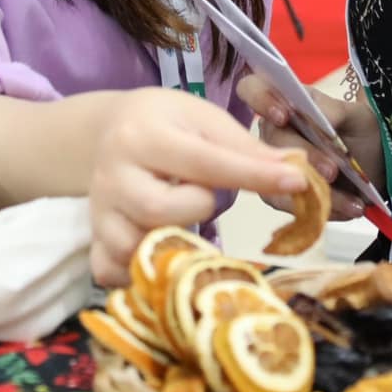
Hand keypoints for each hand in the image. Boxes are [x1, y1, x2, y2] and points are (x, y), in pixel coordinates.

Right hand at [87, 88, 306, 286]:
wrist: (106, 129)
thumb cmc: (164, 122)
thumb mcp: (201, 118)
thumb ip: (245, 147)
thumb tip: (296, 170)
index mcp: (142, 135)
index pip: (205, 162)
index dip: (254, 174)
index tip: (296, 182)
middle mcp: (113, 174)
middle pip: (163, 211)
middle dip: (200, 206)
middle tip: (204, 192)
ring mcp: (100, 212)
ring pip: (139, 248)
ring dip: (174, 241)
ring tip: (180, 217)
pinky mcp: (95, 241)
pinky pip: (112, 273)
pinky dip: (138, 273)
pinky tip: (158, 252)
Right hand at [236, 75, 379, 220]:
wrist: (378, 168)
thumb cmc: (361, 133)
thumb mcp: (356, 116)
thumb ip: (332, 112)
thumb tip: (314, 116)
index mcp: (285, 102)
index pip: (253, 89)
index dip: (260, 99)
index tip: (284, 116)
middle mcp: (272, 132)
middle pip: (270, 143)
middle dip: (305, 159)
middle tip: (333, 170)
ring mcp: (273, 166)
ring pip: (279, 182)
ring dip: (316, 192)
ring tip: (352, 201)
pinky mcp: (281, 195)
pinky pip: (293, 206)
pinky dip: (325, 208)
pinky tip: (350, 207)